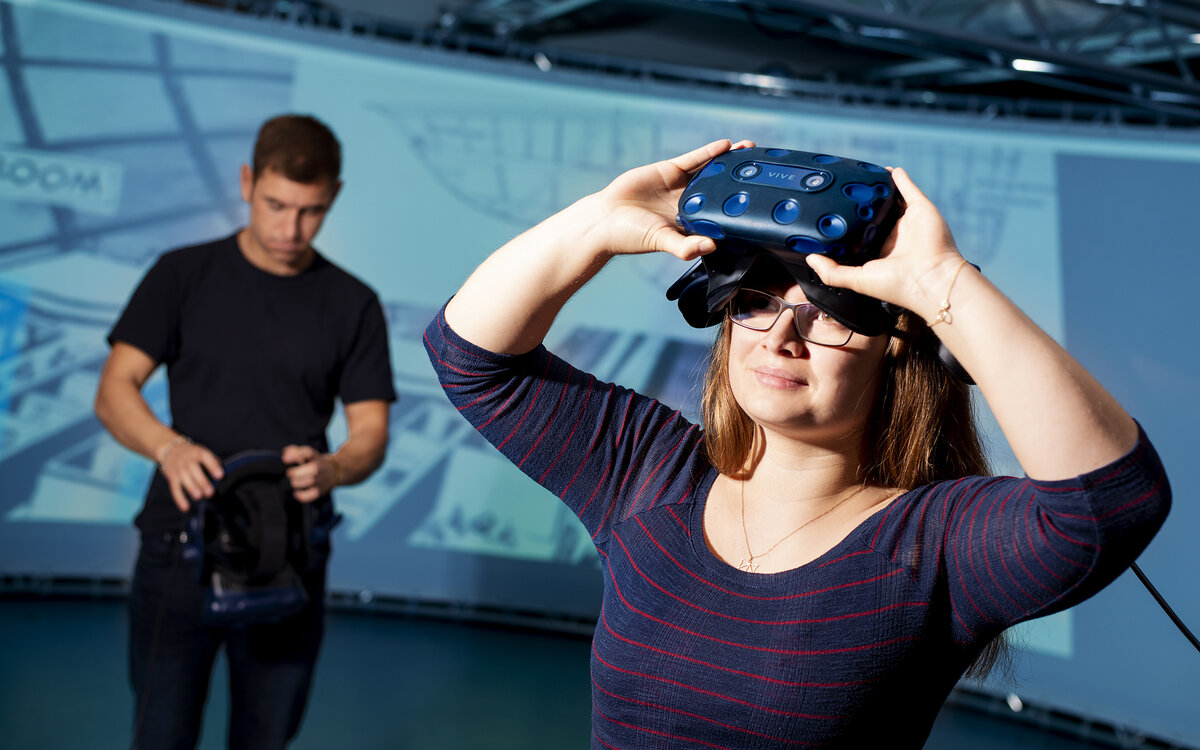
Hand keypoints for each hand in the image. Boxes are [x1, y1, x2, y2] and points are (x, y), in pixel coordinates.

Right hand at [158, 439, 222, 512]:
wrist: (170, 449)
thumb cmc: (194, 455)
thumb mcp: (202, 452)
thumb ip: (213, 462)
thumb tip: (227, 475)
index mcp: (198, 452)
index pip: (205, 457)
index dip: (213, 466)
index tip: (220, 475)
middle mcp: (187, 460)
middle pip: (194, 470)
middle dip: (202, 482)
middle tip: (210, 492)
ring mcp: (179, 468)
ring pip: (184, 479)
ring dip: (191, 488)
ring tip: (199, 497)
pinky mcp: (172, 477)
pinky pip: (175, 489)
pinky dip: (180, 499)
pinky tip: (186, 508)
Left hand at [282, 445, 336, 502]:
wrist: (334, 471)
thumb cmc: (314, 462)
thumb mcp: (307, 454)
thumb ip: (294, 451)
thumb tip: (284, 455)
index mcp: (315, 456)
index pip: (308, 453)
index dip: (296, 455)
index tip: (285, 459)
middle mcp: (321, 466)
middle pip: (312, 468)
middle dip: (296, 472)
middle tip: (290, 474)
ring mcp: (322, 479)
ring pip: (311, 481)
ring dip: (298, 482)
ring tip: (294, 481)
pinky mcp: (322, 490)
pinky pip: (313, 494)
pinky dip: (303, 495)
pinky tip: (296, 493)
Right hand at [584, 138, 754, 260]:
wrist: (605, 219)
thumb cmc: (631, 237)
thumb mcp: (661, 242)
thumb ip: (685, 246)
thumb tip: (710, 247)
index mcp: (692, 222)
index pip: (722, 212)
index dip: (741, 205)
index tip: (762, 200)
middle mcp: (690, 203)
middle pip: (722, 188)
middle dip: (741, 178)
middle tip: (763, 170)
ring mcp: (681, 186)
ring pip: (711, 170)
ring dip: (730, 160)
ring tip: (750, 151)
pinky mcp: (670, 170)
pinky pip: (693, 159)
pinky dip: (709, 153)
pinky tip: (725, 146)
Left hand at [804, 166, 965, 316]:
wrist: (929, 278)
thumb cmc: (895, 284)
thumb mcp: (856, 280)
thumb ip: (832, 271)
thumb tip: (810, 258)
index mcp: (880, 250)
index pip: (863, 232)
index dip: (849, 222)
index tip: (833, 213)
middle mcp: (895, 235)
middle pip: (877, 213)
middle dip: (865, 203)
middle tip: (846, 191)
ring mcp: (909, 221)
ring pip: (893, 199)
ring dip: (881, 188)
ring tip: (866, 177)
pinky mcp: (921, 208)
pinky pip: (909, 189)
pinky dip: (900, 179)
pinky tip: (888, 170)